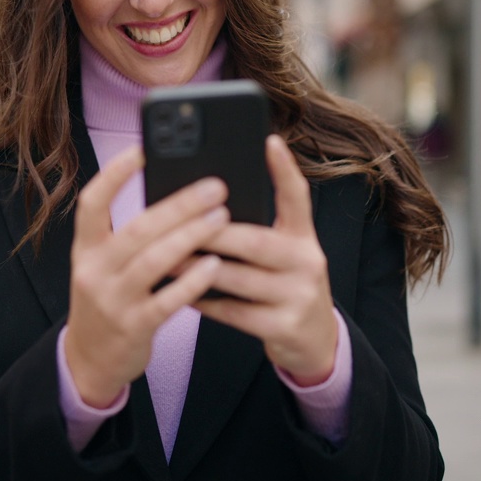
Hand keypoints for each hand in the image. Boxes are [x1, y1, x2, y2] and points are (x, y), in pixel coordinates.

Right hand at [64, 145, 229, 406]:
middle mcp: (93, 270)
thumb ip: (130, 236)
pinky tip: (215, 264)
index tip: (144, 149)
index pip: (93, 201)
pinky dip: (193, 280)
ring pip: (154, 261)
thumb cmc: (110, 300)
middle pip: (137, 229)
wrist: (91, 360)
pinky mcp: (133, 328)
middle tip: (216, 186)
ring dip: (191, 236)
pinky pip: (167, 300)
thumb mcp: (104, 265)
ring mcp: (112, 301)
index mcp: (85, 248)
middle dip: (179, 204)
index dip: (115, 174)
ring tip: (222, 218)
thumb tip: (179, 197)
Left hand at [195, 136, 338, 385]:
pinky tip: (183, 294)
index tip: (268, 140)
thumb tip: (203, 205)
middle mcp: (308, 262)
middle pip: (256, 241)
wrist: (314, 340)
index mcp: (304, 238)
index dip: (285, 168)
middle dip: (212, 232)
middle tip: (177, 223)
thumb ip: (257, 231)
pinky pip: (235, 313)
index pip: (297, 197)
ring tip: (166, 258)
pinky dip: (206, 302)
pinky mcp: (285, 327)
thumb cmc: (284, 285)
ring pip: (240, 279)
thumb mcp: (284, 254)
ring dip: (198, 268)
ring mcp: (299, 296)